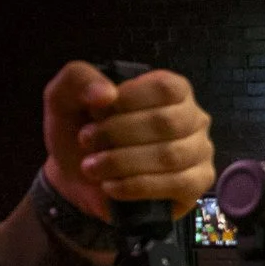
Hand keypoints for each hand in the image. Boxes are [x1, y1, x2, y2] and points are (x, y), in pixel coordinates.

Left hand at [42, 61, 211, 219]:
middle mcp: (193, 118)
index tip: (97, 112)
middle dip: (117, 133)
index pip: (165, 88)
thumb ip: (78, 79)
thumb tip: (106, 94)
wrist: (75, 178)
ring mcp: (199, 152)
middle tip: (86, 141)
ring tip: (92, 167)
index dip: (129, 100)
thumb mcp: (65, 97)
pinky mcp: (196, 185)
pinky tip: (111, 186)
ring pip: (170, 156)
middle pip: (167, 122)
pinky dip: (136, 186)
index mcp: (171, 90)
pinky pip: (176, 185)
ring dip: (122, 162)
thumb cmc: (79, 131)